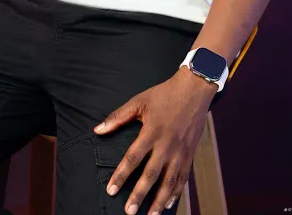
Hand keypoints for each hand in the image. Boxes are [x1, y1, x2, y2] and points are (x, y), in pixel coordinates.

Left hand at [93, 67, 216, 213]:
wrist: (194, 89)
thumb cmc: (164, 94)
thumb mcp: (139, 101)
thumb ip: (118, 117)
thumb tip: (98, 130)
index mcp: (151, 131)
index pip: (133, 158)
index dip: (121, 175)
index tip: (111, 190)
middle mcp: (166, 144)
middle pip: (151, 174)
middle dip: (139, 194)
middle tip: (129, 211)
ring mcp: (180, 150)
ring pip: (169, 181)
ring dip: (159, 200)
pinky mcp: (190, 153)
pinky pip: (183, 177)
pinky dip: (177, 193)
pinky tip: (169, 204)